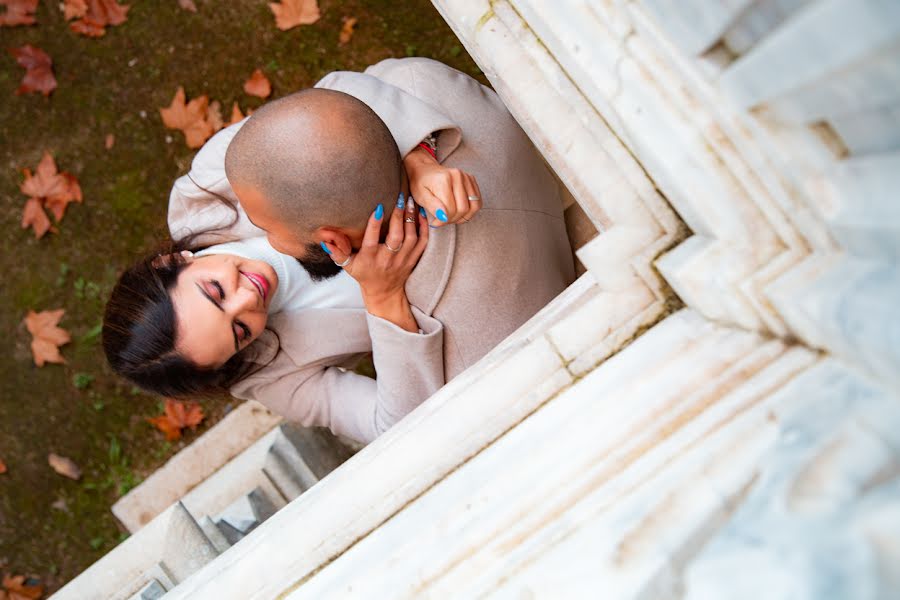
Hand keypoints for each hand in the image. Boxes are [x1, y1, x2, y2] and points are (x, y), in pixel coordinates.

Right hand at [323, 196, 428, 331]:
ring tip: (409, 201)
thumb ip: (336, 252)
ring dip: (412, 218)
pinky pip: (423, 242)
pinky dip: (424, 227)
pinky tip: (421, 213)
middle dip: (398, 216)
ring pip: (411, 238)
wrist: (384, 293)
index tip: (378, 208)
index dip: (375, 224)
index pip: (372, 240)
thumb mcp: (348, 266)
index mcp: (370, 259)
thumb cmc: (364, 274)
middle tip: (398, 197)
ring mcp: (403, 259)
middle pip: (396, 237)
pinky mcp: (413, 259)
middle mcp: (388, 259)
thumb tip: (324, 239)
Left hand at [403, 145, 481, 227]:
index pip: (451, 209)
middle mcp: (458, 176)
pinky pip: (478, 201)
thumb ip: (432, 206)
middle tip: (443, 220)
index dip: (443, 220)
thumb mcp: (420, 196)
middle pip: (463, 209)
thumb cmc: (421, 183)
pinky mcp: (471, 179)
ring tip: (451, 216)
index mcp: (444, 180)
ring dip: (463, 216)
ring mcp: (466, 177)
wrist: (425, 169)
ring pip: (473, 206)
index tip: (435, 222)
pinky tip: (459, 211)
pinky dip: (470, 210)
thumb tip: (444, 216)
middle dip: (453, 219)